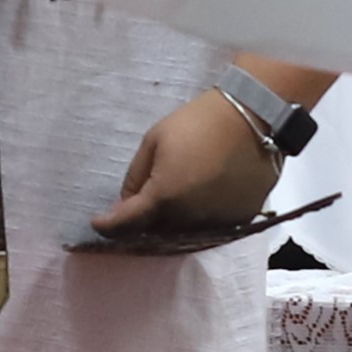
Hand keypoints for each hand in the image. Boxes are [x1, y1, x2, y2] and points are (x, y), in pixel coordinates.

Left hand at [99, 88, 288, 233]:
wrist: (254, 118)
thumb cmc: (198, 122)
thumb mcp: (154, 140)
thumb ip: (135, 176)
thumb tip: (124, 203)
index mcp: (163, 198)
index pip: (125, 224)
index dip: (107, 226)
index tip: (98, 222)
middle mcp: (188, 219)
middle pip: (154, 232)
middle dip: (142, 223)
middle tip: (136, 208)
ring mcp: (216, 223)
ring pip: (183, 233)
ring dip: (171, 223)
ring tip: (171, 202)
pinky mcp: (239, 220)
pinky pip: (210, 227)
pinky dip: (199, 219)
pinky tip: (199, 200)